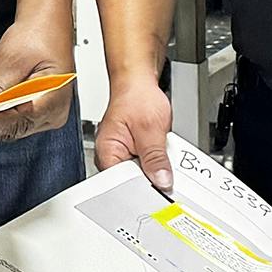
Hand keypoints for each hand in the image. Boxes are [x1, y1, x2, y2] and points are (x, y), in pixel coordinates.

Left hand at [0, 16, 75, 140]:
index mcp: (53, 100)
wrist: (48, 24)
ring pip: (11, 129)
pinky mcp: (38, 113)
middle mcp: (53, 114)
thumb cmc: (38, 35)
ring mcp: (47, 116)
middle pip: (12, 130)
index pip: (16, 122)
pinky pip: (13, 121)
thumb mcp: (12, 60)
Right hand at [92, 77, 175, 193]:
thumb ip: (155, 157)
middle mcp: (111, 157)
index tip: (160, 187)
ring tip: (159, 150)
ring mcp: (121, 156)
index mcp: (107, 153)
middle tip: (164, 167)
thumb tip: (161, 180)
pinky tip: (160, 151)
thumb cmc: (136, 97)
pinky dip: (156, 162)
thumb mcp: (150, 129)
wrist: (138, 83)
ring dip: (155, 168)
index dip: (143, 188)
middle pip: (133, 183)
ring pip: (142, 176)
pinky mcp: (132, 154)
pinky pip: (146, 167)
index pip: (122, 186)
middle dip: (152, 178)